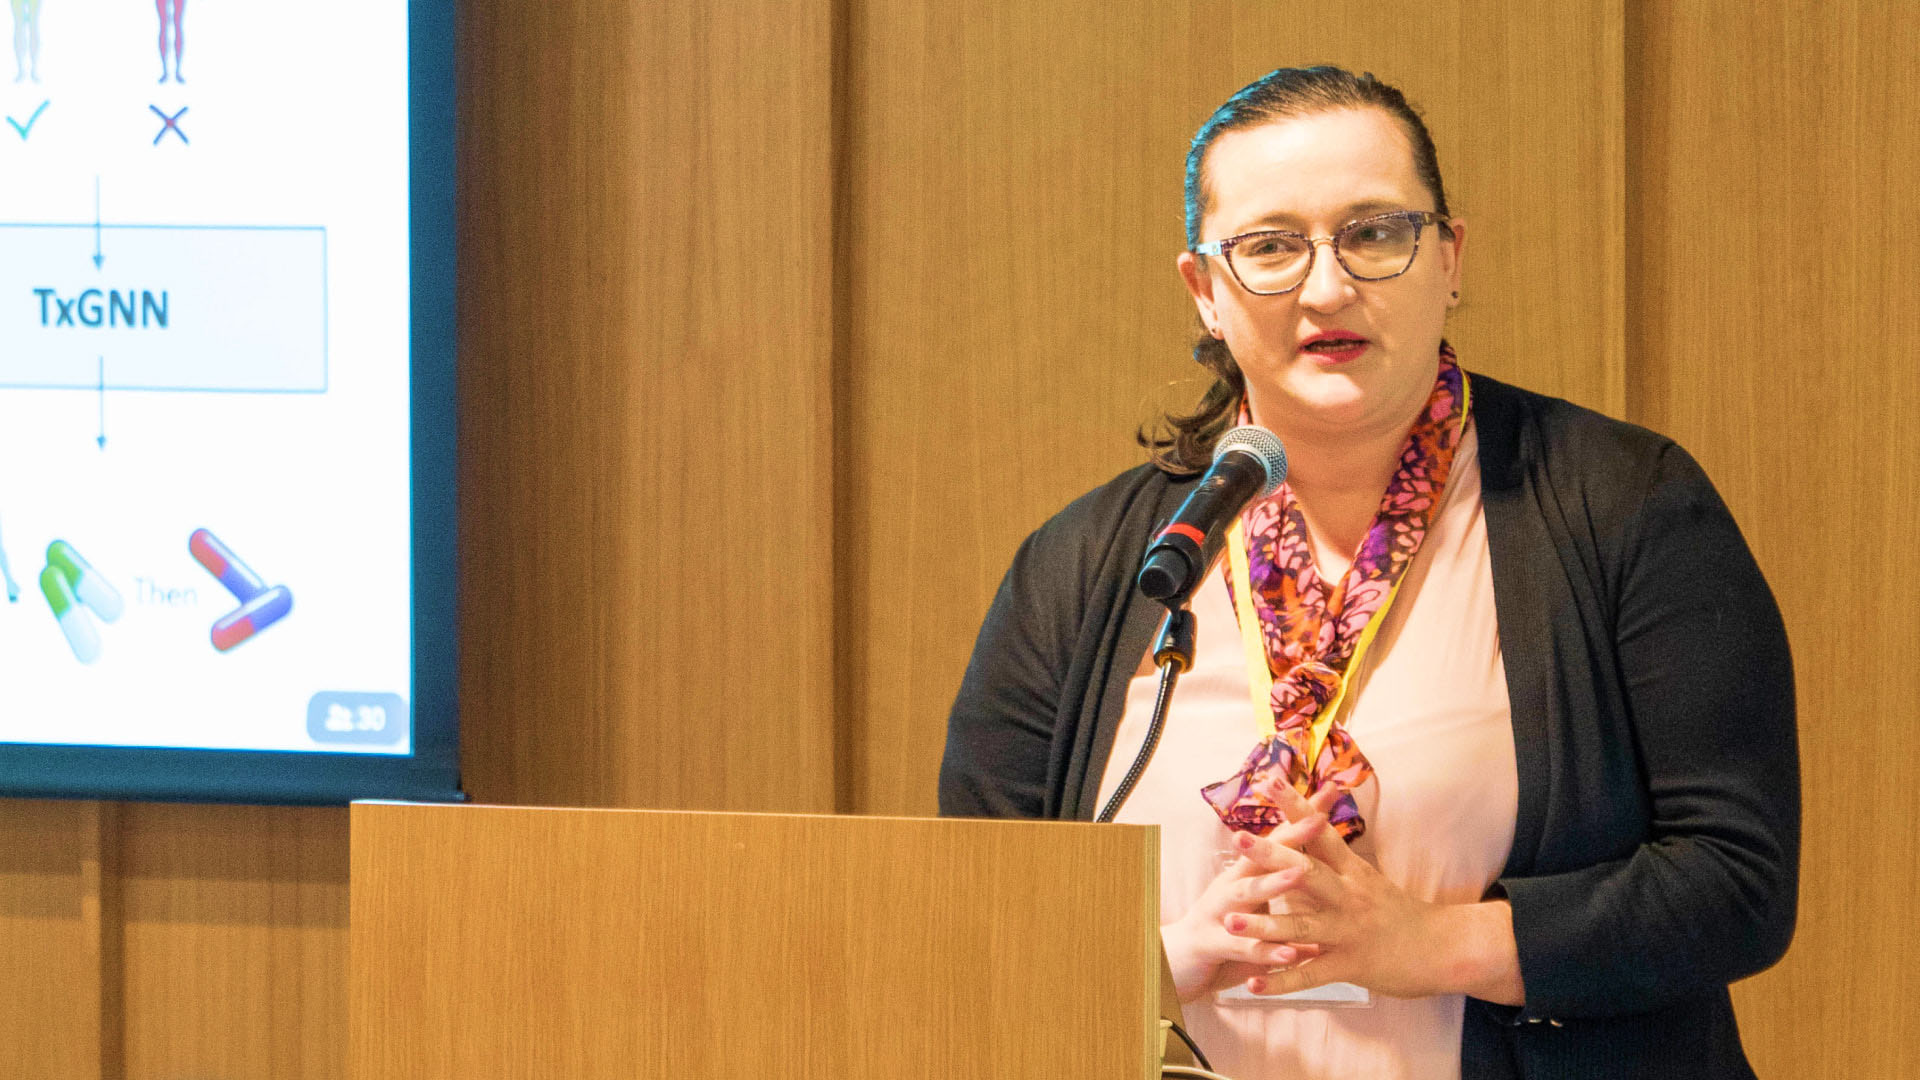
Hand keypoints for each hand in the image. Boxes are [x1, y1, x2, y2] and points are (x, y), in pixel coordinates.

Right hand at [1159, 788, 1340, 1002]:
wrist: (1171, 964)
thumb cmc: (1222, 932)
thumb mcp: (1253, 904)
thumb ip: (1279, 886)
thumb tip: (1323, 870)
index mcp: (1245, 874)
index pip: (1278, 838)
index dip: (1302, 815)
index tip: (1331, 791)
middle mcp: (1230, 885)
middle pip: (1262, 854)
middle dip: (1290, 836)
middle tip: (1319, 819)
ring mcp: (1218, 912)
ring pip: (1247, 893)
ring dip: (1273, 883)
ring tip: (1298, 873)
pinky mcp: (1211, 944)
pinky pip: (1242, 946)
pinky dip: (1266, 950)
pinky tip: (1289, 953)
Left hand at [1222, 781, 1524, 1003]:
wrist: (1444, 949)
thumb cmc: (1398, 913)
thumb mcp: (1367, 878)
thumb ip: (1334, 858)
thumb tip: (1306, 827)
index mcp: (1352, 871)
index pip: (1320, 831)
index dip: (1295, 805)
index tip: (1269, 779)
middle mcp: (1349, 896)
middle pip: (1306, 871)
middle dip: (1271, 855)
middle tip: (1238, 837)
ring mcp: (1349, 932)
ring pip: (1302, 927)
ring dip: (1264, 926)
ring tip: (1229, 921)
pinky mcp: (1351, 965)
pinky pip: (1310, 974)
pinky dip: (1281, 980)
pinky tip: (1251, 984)